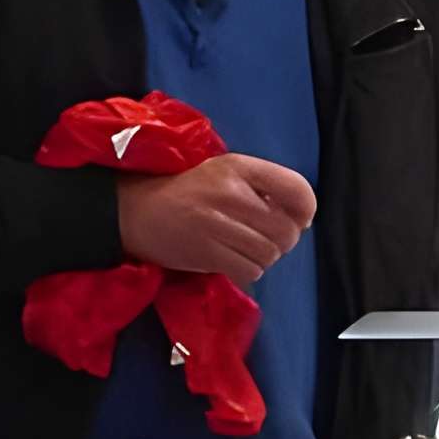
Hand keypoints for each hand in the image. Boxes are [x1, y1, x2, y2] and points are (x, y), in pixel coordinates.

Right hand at [118, 155, 316, 286]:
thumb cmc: (187, 192)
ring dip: (264, 257)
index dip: (305, 211)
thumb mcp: (225, 173)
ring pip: (269, 253)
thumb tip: (303, 217)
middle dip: (284, 240)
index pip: (297, 189)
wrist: (132, 210)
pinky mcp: (204, 252)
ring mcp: (216, 224)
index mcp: (240, 167)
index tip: (298, 219)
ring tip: (245, 249)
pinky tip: (233, 261)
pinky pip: (249, 271)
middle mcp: (231, 193)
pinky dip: (248, 271)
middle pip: (287, 230)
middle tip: (266, 239)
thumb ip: (263, 186)